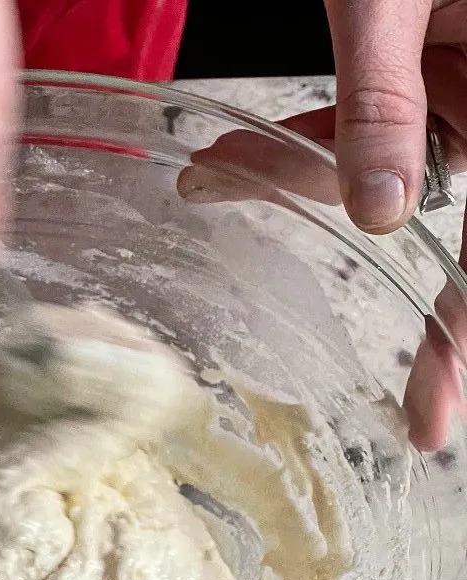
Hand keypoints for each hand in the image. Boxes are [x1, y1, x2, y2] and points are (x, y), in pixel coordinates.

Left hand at [180, 1, 466, 450]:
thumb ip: (383, 101)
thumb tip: (378, 217)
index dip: (462, 346)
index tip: (429, 426)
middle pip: (430, 212)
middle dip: (324, 205)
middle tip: (231, 196)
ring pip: (389, 169)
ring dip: (298, 167)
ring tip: (215, 169)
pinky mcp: (437, 76)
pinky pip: (383, 128)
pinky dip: (318, 138)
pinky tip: (244, 152)